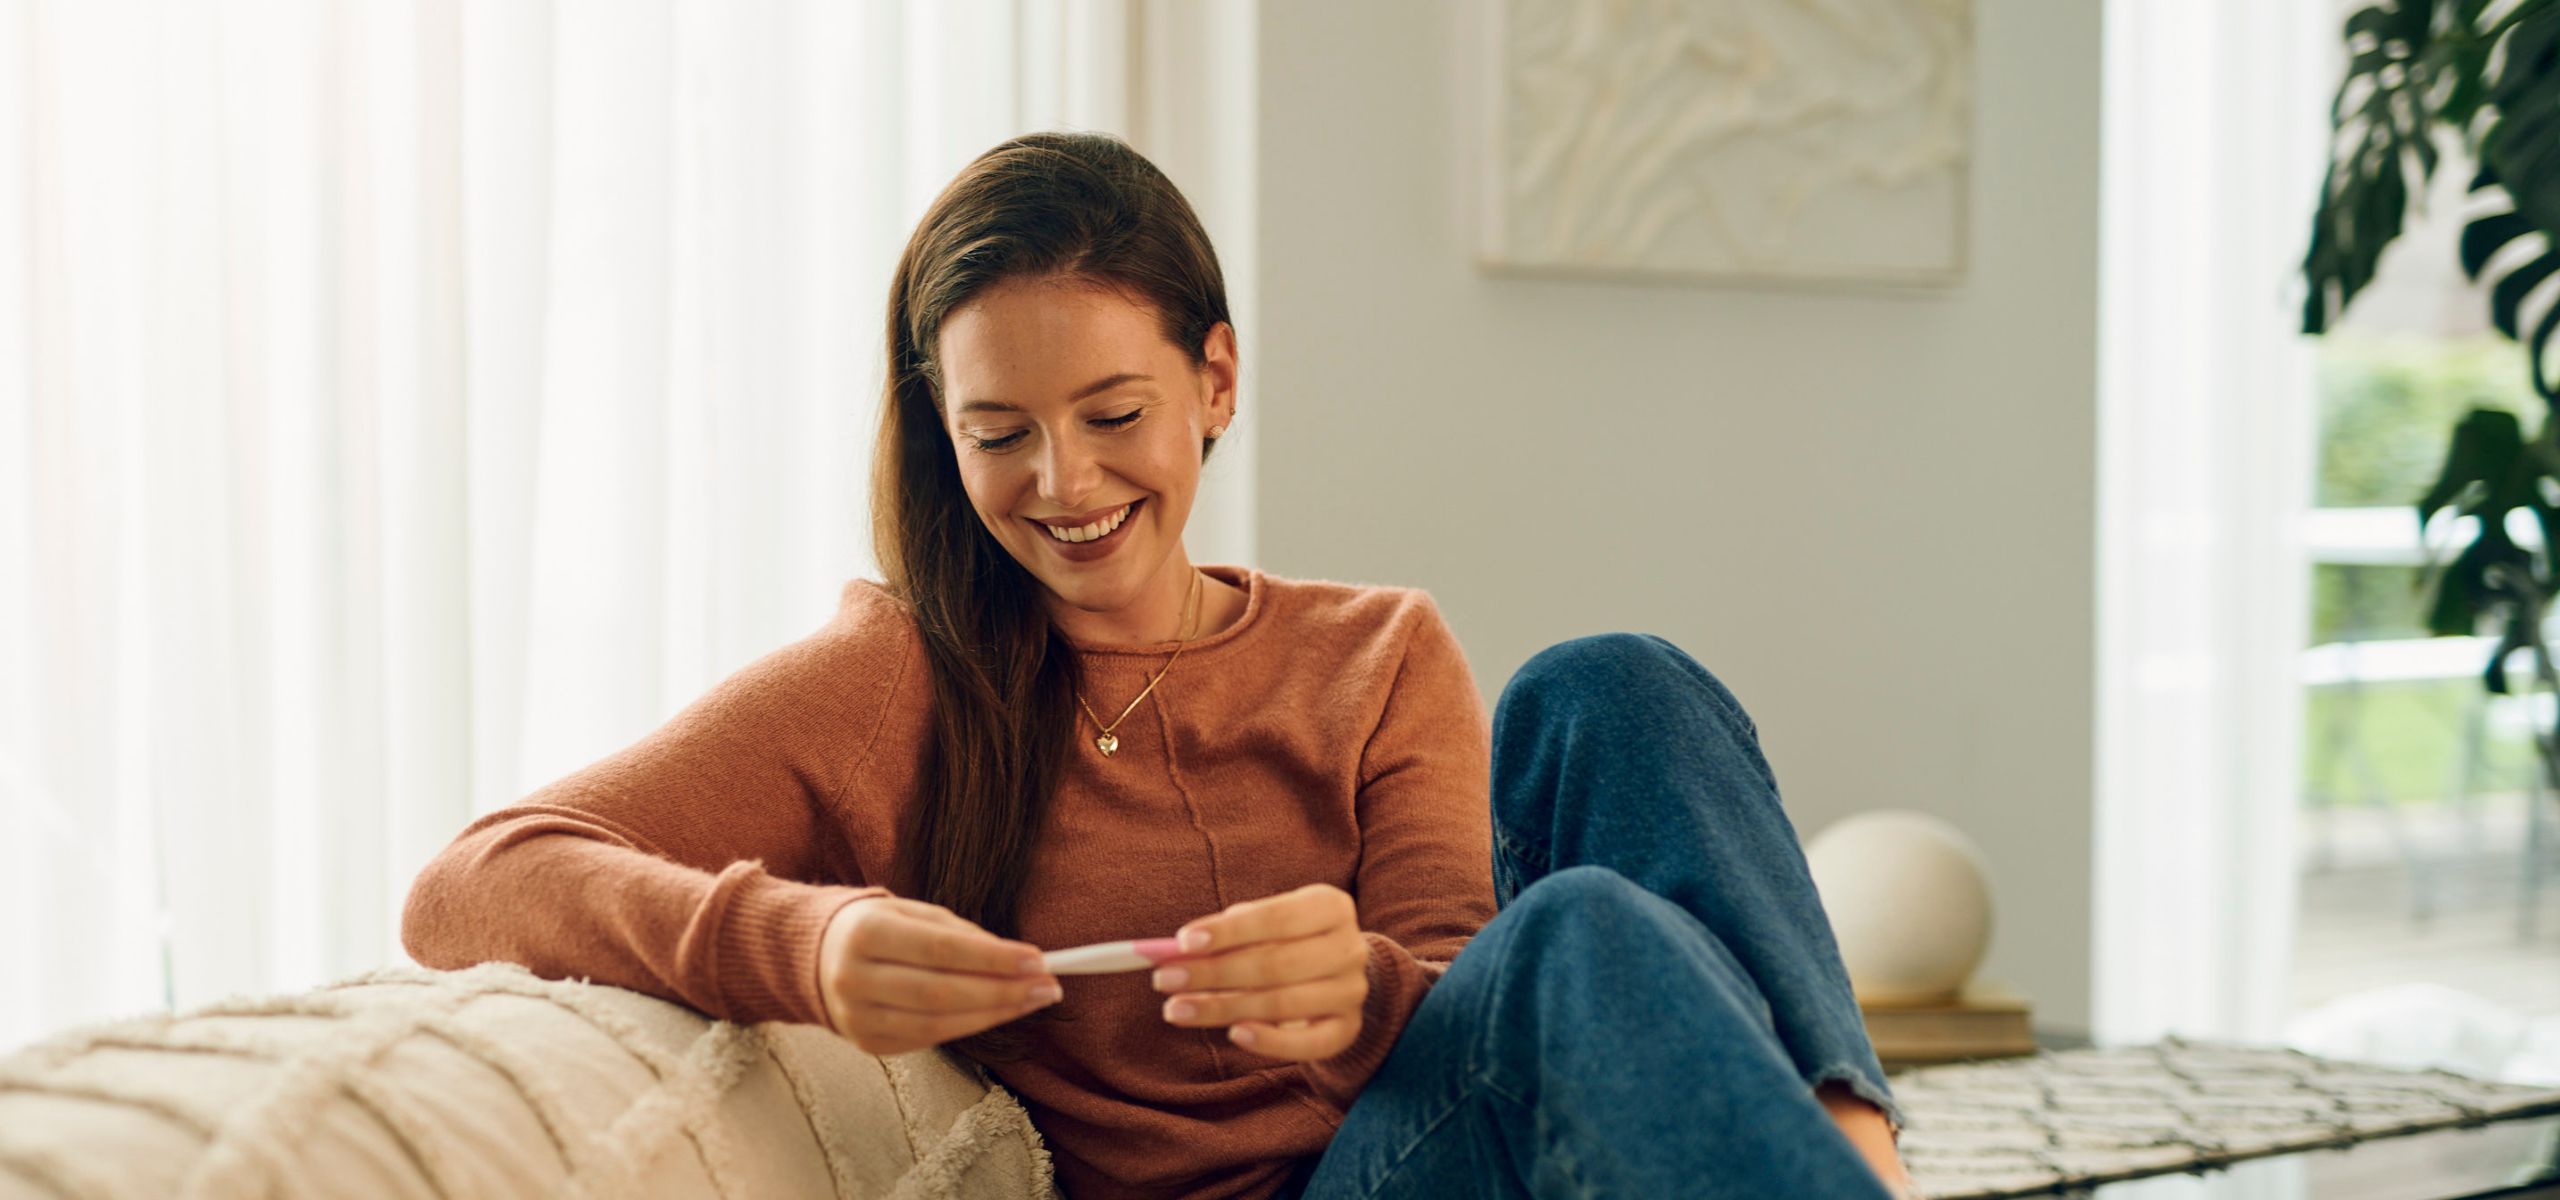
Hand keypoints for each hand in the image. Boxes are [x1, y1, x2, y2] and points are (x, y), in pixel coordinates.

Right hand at [817, 893, 1062, 1055]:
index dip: (992, 957)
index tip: (1037, 959)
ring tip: (1032, 1000)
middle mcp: (854, 977)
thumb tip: (1016, 959)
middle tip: (1047, 986)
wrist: (815, 959)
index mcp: (866, 932)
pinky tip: (996, 1013)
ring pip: (938, 1023)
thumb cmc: (877, 928)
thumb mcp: (911, 912)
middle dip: (1002, 991)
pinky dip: (967, 1027)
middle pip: (941, 992)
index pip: (940, 948)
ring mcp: (857, 1017)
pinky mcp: (867, 1043)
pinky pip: (928, 1039)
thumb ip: (961, 933)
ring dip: (994, 1014)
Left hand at [1152, 882, 1368, 1061]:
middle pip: (1276, 964)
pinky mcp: (1348, 1030)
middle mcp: (1349, 948)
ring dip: (1223, 1009)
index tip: (1183, 942)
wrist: (1337, 975)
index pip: (1276, 918)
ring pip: (1283, 1004)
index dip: (1229, 932)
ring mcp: (1352, 992)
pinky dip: (1269, 1041)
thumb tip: (1178, 950)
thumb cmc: (1286, 941)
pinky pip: (1308, 1044)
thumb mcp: (1264, 926)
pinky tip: (1233, 1034)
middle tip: (1164, 981)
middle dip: (1214, 973)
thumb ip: (1228, 934)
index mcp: (1330, 907)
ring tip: (1176, 1010)